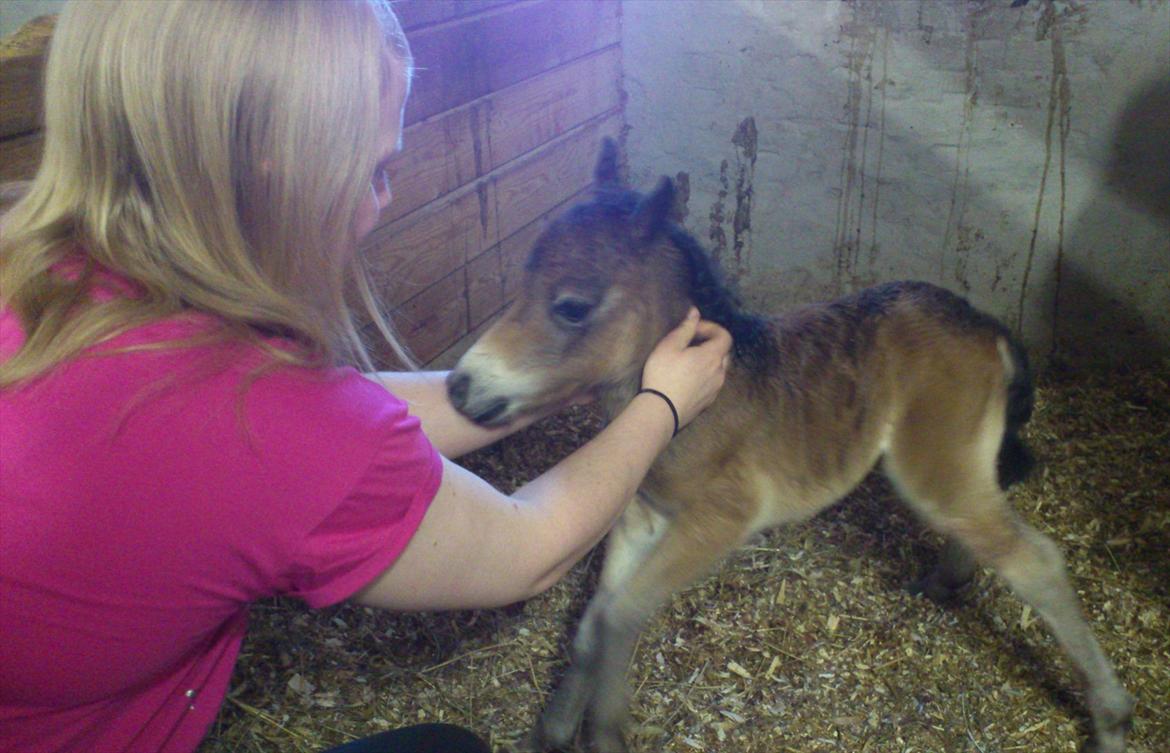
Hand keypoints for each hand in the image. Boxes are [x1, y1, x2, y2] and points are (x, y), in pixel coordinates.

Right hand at [641, 308, 731, 428]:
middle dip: (711, 344)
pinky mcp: (709, 402)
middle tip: (691, 345)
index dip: (711, 328)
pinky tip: (687, 380)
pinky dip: (705, 376)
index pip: (725, 336)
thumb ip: (685, 328)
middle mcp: (720, 372)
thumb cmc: (663, 375)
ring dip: (708, 361)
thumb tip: (695, 312)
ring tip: (688, 362)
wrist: (661, 412)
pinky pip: (713, 383)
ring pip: (719, 369)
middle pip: (724, 352)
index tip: (694, 330)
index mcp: (712, 356)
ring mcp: (716, 389)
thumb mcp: (669, 346)